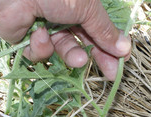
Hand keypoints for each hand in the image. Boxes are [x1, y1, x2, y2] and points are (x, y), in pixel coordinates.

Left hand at [0, 0, 130, 79]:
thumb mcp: (86, 8)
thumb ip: (103, 30)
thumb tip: (125, 48)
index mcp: (79, 4)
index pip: (99, 28)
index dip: (110, 45)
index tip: (120, 62)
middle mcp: (62, 15)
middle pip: (84, 41)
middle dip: (96, 57)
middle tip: (108, 74)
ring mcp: (44, 27)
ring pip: (63, 49)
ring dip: (71, 55)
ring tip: (78, 60)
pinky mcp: (25, 39)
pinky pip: (40, 52)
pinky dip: (41, 47)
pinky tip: (37, 35)